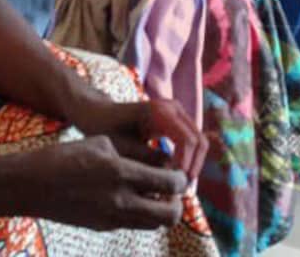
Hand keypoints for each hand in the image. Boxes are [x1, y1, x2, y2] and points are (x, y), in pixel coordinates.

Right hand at [16, 137, 188, 229]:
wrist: (32, 185)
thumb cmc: (65, 156)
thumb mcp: (102, 143)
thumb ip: (132, 155)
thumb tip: (156, 164)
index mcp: (121, 173)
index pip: (169, 183)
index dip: (182, 178)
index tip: (180, 171)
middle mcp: (121, 201)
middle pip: (170, 214)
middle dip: (178, 202)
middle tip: (173, 188)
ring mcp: (112, 218)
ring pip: (153, 224)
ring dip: (160, 210)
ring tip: (154, 192)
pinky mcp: (102, 226)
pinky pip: (133, 224)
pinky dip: (141, 213)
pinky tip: (131, 196)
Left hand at [73, 96, 208, 185]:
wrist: (100, 113)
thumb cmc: (107, 131)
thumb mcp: (123, 149)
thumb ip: (148, 161)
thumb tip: (172, 176)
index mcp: (160, 112)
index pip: (187, 140)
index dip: (186, 166)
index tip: (174, 187)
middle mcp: (173, 108)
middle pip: (199, 140)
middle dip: (193, 167)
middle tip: (181, 191)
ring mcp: (177, 112)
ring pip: (199, 142)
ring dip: (193, 165)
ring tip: (178, 187)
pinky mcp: (177, 120)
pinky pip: (192, 141)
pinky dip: (189, 159)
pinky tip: (176, 177)